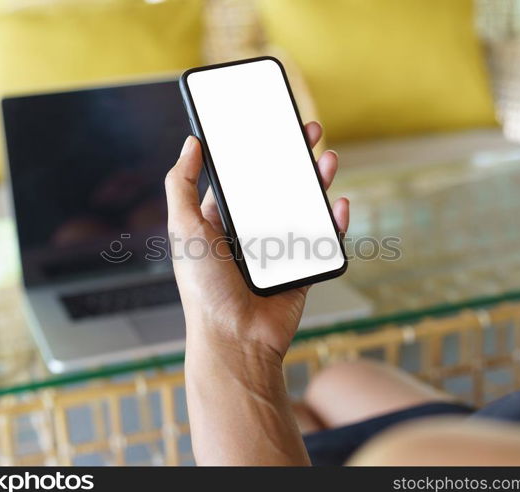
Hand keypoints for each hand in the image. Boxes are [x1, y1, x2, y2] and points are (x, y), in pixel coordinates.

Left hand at [165, 122, 348, 359]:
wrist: (234, 338)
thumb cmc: (204, 287)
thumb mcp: (183, 228)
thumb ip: (180, 184)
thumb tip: (190, 142)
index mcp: (221, 222)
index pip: (241, 178)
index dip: (254, 151)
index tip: (268, 125)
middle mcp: (250, 233)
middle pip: (277, 187)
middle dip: (293, 158)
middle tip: (307, 130)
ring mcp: (278, 251)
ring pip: (304, 208)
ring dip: (317, 181)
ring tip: (327, 156)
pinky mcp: (302, 269)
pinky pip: (323, 240)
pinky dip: (334, 221)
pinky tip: (339, 202)